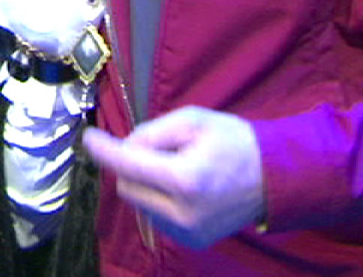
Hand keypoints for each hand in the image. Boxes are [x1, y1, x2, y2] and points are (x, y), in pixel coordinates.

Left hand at [81, 106, 265, 248]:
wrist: (274, 178)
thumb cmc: (235, 142)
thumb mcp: (194, 121)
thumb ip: (153, 132)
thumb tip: (123, 148)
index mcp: (185, 179)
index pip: (128, 166)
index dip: (104, 151)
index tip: (88, 138)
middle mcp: (182, 213)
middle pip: (127, 188)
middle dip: (131, 166)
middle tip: (157, 150)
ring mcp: (187, 232)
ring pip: (139, 204)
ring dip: (145, 184)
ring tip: (177, 169)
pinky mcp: (190, 241)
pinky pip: (156, 217)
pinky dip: (158, 200)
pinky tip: (183, 188)